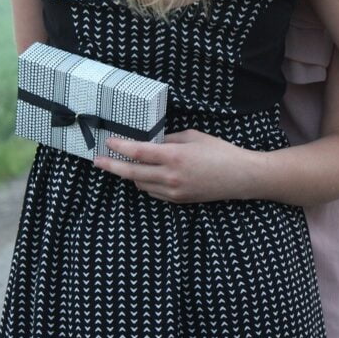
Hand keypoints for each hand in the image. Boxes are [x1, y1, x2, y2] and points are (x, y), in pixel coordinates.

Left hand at [92, 130, 258, 203]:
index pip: (138, 152)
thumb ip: (169, 139)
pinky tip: (146, 175)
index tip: (108, 142)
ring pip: (141, 185)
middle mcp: (170, 176)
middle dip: (112, 167)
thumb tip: (151, 141)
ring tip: (123, 165)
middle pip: (132, 173)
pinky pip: (154, 192)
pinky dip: (146, 184)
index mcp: (174, 156)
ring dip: (131, 175)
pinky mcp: (179, 200)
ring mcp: (174, 191)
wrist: (241, 177)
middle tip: (97, 161)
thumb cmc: (219, 152)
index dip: (120, 147)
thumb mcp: (193, 136)